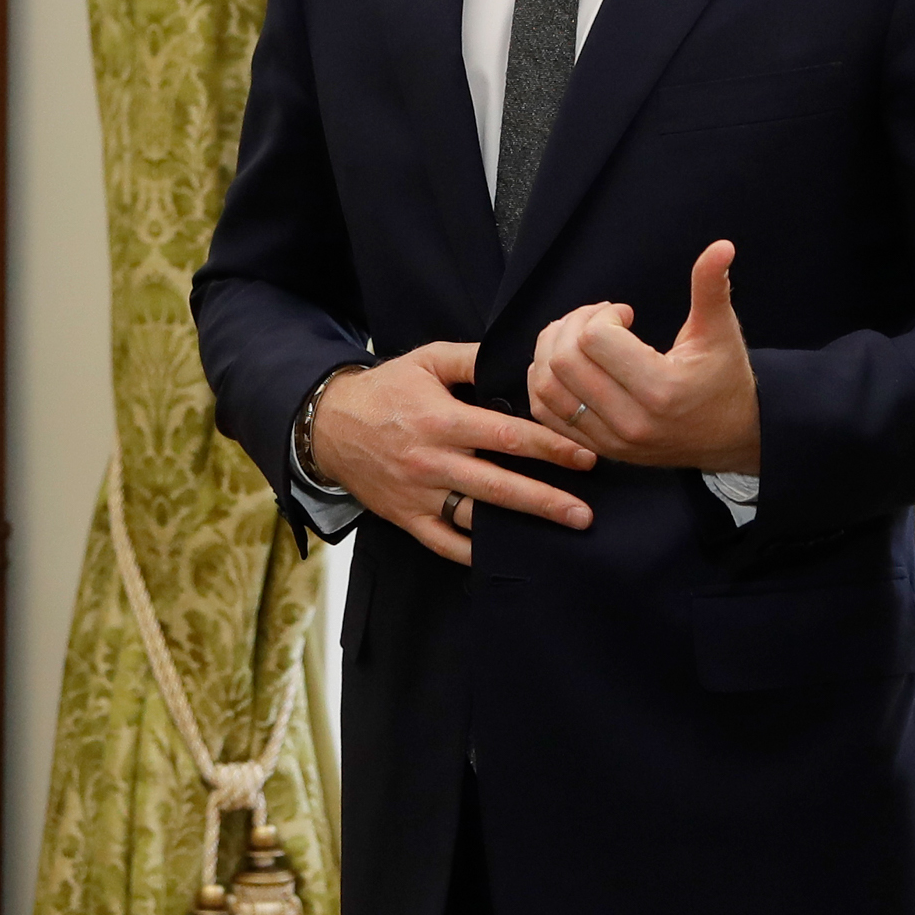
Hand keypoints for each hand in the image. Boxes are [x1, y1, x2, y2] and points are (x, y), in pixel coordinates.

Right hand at [310, 340, 596, 565]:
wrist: (328, 426)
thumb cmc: (385, 390)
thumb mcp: (426, 360)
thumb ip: (472, 359)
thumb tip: (520, 359)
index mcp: (442, 421)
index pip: (506, 437)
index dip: (550, 447)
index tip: (585, 458)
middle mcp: (432, 461)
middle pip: (498, 487)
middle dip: (545, 501)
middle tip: (584, 515)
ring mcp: (419, 494)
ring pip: (475, 518)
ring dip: (517, 528)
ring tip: (558, 536)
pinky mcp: (406, 518)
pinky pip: (443, 543)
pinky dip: (473, 553)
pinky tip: (506, 556)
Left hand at [525, 240, 760, 473]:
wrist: (734, 436)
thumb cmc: (726, 379)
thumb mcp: (720, 331)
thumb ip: (712, 287)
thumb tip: (721, 246)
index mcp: (661, 389)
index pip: (596, 339)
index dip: (603, 314)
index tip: (624, 313)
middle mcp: (631, 420)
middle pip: (564, 362)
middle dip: (571, 326)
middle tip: (597, 318)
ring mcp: (612, 440)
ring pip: (547, 389)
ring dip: (550, 352)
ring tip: (576, 337)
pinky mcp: (600, 448)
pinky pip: (547, 415)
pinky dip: (543, 384)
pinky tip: (564, 364)